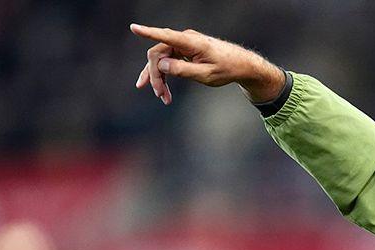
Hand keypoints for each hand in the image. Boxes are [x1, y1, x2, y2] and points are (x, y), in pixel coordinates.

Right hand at [129, 23, 285, 104]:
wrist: (241, 65)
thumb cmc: (227, 69)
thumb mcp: (206, 75)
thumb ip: (183, 70)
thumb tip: (161, 65)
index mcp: (192, 42)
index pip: (166, 36)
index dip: (148, 32)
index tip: (133, 28)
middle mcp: (185, 39)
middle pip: (159, 54)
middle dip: (156, 76)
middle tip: (161, 96)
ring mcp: (184, 44)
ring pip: (162, 59)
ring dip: (159, 78)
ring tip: (162, 97)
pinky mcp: (185, 50)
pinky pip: (169, 60)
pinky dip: (165, 75)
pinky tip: (162, 90)